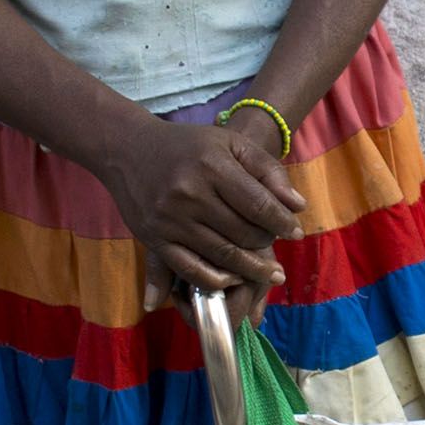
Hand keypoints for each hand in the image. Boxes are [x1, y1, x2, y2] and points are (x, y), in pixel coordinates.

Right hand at [104, 111, 301, 297]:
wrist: (127, 150)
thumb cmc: (189, 146)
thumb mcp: (231, 143)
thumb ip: (268, 170)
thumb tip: (297, 206)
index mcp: (212, 166)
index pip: (259, 204)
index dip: (282, 223)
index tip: (296, 233)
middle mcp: (190, 194)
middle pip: (242, 233)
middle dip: (266, 245)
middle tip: (275, 250)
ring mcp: (170, 219)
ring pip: (222, 255)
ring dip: (250, 269)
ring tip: (269, 274)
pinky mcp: (154, 238)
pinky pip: (190, 270)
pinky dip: (216, 281)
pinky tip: (233, 279)